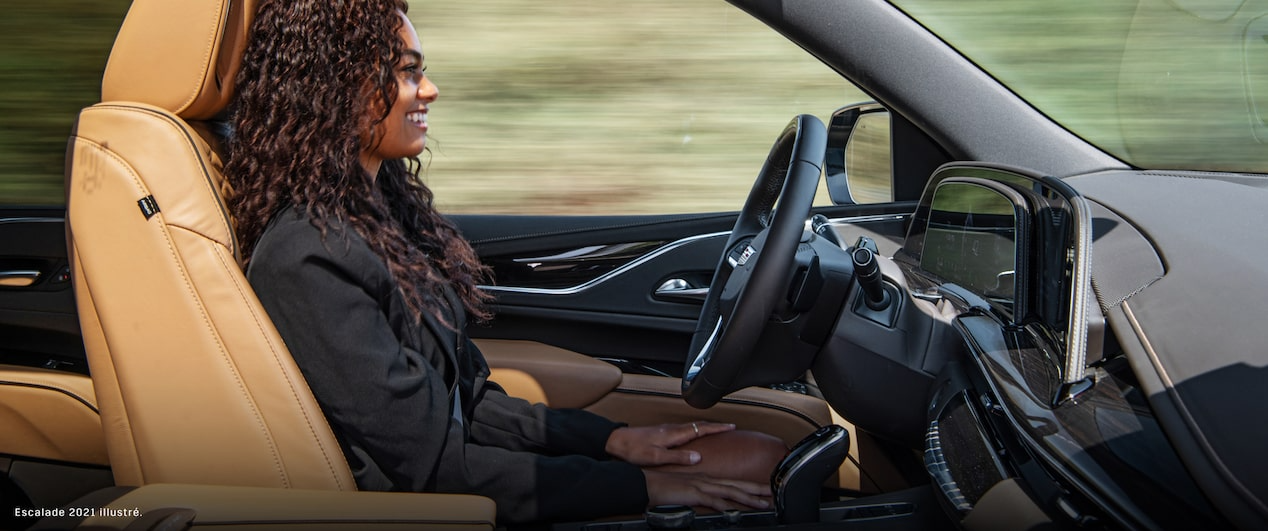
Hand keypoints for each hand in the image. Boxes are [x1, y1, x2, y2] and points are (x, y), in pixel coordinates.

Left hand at [605, 422, 734, 465]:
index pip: (701, 429)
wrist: (617, 441)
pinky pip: (685, 428)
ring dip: (706, 427)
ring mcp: (667, 429)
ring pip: (692, 425)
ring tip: (717, 430)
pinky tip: (694, 434)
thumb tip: (698, 457)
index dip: (717, 428)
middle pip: (699, 425)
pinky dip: (696, 429)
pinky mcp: (662, 432)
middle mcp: (672, 429)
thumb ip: (678, 457)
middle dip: (716, 425)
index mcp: (674, 434)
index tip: (731, 426)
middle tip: (729, 427)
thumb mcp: (657, 457)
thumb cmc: (634, 450)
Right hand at [644, 469, 772, 511]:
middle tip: (773, 493)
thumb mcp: (687, 493)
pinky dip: (725, 505)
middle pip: (737, 485)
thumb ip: (700, 497)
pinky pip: (713, 500)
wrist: (648, 484)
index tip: (763, 490)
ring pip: (731, 492)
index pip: (733, 483)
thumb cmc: (664, 489)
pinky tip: (735, 510)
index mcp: (706, 480)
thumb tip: (712, 504)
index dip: (749, 487)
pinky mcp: (694, 493)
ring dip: (748, 498)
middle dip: (757, 489)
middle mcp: (707, 481)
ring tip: (764, 503)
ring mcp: (702, 486)